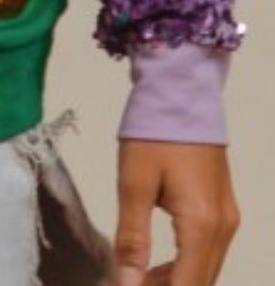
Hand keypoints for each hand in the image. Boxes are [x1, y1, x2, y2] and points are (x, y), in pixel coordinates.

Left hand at [113, 139, 239, 284]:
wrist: (181, 89)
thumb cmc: (154, 131)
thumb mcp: (133, 182)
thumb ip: (132, 236)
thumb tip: (127, 282)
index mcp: (201, 224)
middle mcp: (223, 228)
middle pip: (201, 283)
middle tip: (130, 283)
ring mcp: (227, 218)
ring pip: (206, 270)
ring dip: (175, 281)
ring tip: (139, 278)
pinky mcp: (222, 208)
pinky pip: (208, 251)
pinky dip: (185, 264)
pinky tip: (157, 264)